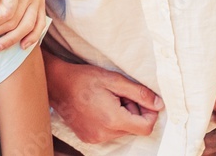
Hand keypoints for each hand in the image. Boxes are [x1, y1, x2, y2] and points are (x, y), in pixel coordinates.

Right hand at [47, 53, 163, 143]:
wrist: (56, 83)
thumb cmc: (84, 78)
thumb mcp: (114, 80)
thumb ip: (139, 93)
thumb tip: (159, 104)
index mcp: (113, 119)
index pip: (145, 127)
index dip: (149, 113)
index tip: (142, 100)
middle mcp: (104, 134)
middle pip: (133, 128)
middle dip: (132, 111)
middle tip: (119, 95)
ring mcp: (95, 138)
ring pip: (121, 131)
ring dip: (121, 116)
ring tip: (107, 99)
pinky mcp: (88, 138)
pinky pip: (108, 133)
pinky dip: (109, 121)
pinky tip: (99, 107)